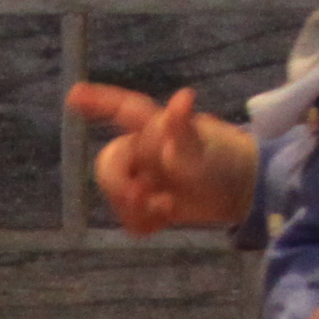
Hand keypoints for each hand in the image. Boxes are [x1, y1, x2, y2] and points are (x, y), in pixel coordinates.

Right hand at [66, 83, 257, 233]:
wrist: (245, 192)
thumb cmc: (224, 160)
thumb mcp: (203, 148)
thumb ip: (182, 130)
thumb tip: (182, 98)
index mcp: (154, 129)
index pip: (122, 110)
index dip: (98, 101)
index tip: (74, 95)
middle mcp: (144, 151)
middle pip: (108, 165)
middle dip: (119, 185)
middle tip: (143, 197)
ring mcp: (146, 178)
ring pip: (116, 195)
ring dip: (134, 208)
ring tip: (166, 209)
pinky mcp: (152, 204)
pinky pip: (130, 217)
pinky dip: (142, 223)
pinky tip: (162, 221)